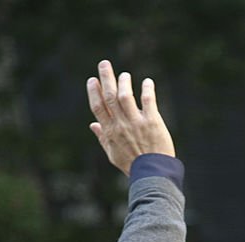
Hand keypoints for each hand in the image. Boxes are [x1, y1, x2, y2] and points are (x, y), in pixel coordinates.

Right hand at [86, 60, 174, 175]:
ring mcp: (136, 123)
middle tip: (104, 64)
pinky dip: (147, 89)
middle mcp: (120, 125)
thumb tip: (92, 124)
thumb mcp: (112, 154)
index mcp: (110, 132)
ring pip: (125, 96)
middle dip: (106, 78)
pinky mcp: (152, 122)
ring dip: (124, 82)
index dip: (94, 91)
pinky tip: (147, 82)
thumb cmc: (132, 165)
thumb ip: (102, 138)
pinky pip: (148, 100)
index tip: (93, 80)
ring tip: (125, 75)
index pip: (98, 107)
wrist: (152, 174)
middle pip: (109, 97)